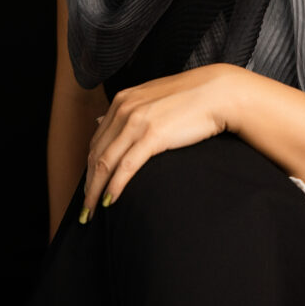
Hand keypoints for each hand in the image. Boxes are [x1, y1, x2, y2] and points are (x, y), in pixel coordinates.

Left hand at [79, 63, 242, 222]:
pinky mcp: (153, 135)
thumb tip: (100, 120)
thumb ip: (128, 110)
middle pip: (96, 154)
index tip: (89, 187)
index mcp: (123, 100)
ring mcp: (137, 122)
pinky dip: (114, 187)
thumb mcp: (153, 97)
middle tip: (84, 208)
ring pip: (105, 163)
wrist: (220, 93)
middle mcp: (125, 109)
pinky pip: (125, 167)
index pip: (97, 140)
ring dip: (95, 191)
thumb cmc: (192, 98)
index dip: (90, 167)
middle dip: (88, 184)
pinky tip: (109, 202)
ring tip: (91, 212)